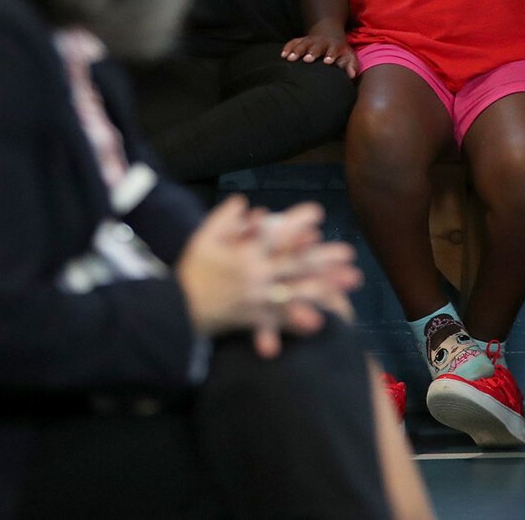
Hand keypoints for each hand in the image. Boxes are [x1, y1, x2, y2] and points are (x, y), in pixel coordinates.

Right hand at [176, 197, 361, 358]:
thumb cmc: (191, 271)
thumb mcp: (203, 238)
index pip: (275, 232)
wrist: (174, 310)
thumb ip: (225, 218)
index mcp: (243, 251)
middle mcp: (254, 272)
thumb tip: (245, 203)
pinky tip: (320, 321)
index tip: (319, 213)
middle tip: (350, 254)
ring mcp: (255, 296)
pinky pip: (278, 320)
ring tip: (350, 283)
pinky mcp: (252, 318)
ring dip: (325, 285)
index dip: (296, 221)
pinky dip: (297, 321)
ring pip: (296, 290)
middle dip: (325, 258)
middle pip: (296, 263)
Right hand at [281, 33, 357, 77]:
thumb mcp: (349, 58)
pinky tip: (283, 55)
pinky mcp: (302, 41)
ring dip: (297, 50)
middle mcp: (322, 42)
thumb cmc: (341, 53)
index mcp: (335, 46)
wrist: (330, 37)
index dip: (331, 55)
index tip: (327, 61)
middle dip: (312, 52)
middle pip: (316, 46)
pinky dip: (288, 47)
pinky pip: (294, 42)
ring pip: (303, 44)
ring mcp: (311, 41)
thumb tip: (351, 75)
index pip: (333, 50)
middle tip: (307, 59)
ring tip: (290, 58)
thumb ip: (351, 66)